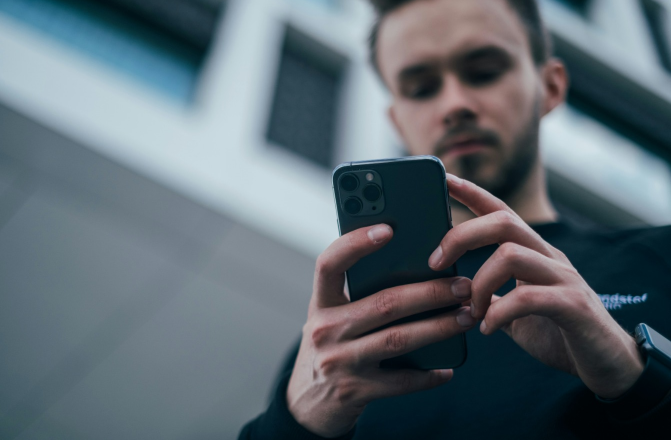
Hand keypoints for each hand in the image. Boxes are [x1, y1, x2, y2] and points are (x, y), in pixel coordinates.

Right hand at [287, 224, 475, 436]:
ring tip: (466, 316)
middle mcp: (325, 330)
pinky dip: (428, 375)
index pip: (329, 264)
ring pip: (398, 338)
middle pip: (384, 303)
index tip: (388, 228)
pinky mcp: (354, 391)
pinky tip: (448, 367)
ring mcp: (339, 362)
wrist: (306, 405)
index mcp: (320, 303)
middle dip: (429, 291)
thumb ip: (358, 295)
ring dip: (439, 327)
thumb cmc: (331, 347)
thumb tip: (415, 268)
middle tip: (462, 285)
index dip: (355, 243)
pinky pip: (400, 381)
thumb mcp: (332, 317)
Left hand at [429, 174, 643, 398]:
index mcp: (534, 254)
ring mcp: (564, 279)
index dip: (473, 193)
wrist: (609, 366)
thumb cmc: (560, 335)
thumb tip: (456, 292)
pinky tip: (488, 329)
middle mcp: (550, 258)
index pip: (501, 212)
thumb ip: (492, 297)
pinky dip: (499, 313)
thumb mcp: (516, 312)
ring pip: (511, 254)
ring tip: (471, 311)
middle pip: (503, 222)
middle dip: (461, 236)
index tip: (444, 178)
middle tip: (435, 262)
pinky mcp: (574, 306)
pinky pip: (528, 297)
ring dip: (479, 284)